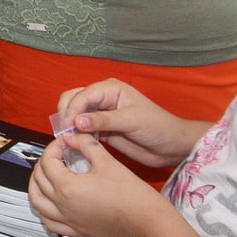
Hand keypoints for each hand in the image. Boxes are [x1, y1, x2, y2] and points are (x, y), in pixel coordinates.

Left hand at [29, 133, 169, 236]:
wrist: (150, 223)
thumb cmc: (133, 195)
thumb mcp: (107, 162)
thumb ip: (85, 145)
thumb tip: (71, 137)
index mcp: (67, 187)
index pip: (47, 162)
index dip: (53, 148)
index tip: (64, 143)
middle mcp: (63, 206)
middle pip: (39, 180)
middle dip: (44, 163)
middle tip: (56, 155)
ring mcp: (69, 221)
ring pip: (38, 203)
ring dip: (36, 186)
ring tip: (46, 175)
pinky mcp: (78, 232)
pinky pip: (51, 223)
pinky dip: (44, 211)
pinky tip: (51, 203)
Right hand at [57, 79, 204, 168]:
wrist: (172, 147)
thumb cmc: (158, 127)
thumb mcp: (131, 121)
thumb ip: (104, 120)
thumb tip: (76, 121)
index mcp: (110, 89)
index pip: (83, 95)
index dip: (72, 109)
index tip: (68, 125)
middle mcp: (102, 99)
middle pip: (73, 100)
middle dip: (66, 114)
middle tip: (63, 131)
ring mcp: (101, 114)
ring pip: (75, 114)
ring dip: (69, 125)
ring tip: (66, 138)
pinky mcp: (102, 130)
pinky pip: (82, 129)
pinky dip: (76, 134)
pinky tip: (74, 142)